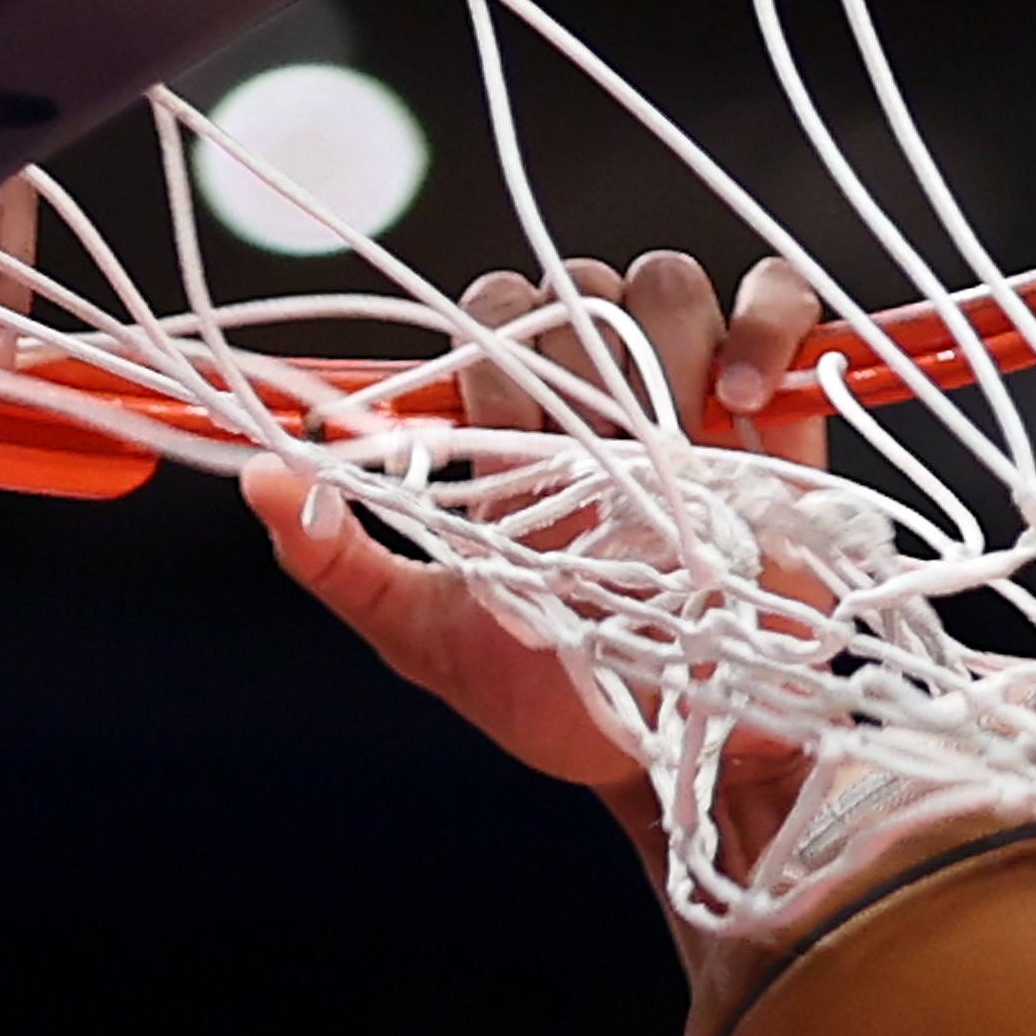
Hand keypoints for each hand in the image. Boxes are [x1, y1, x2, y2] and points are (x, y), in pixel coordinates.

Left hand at [250, 248, 828, 801]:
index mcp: (510, 422)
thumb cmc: (550, 693)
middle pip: (578, 286)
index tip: (503, 447)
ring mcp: (688, 389)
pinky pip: (777, 298)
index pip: (490, 316)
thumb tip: (256, 477)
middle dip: (577, 364)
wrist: (674, 752)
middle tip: (592, 467)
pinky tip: (740, 402)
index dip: (491, 362)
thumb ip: (339, 562)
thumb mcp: (425, 637)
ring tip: (669, 446)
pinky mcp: (780, 405)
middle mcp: (595, 390)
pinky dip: (765, 325)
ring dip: (663, 345)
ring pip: (666, 282)